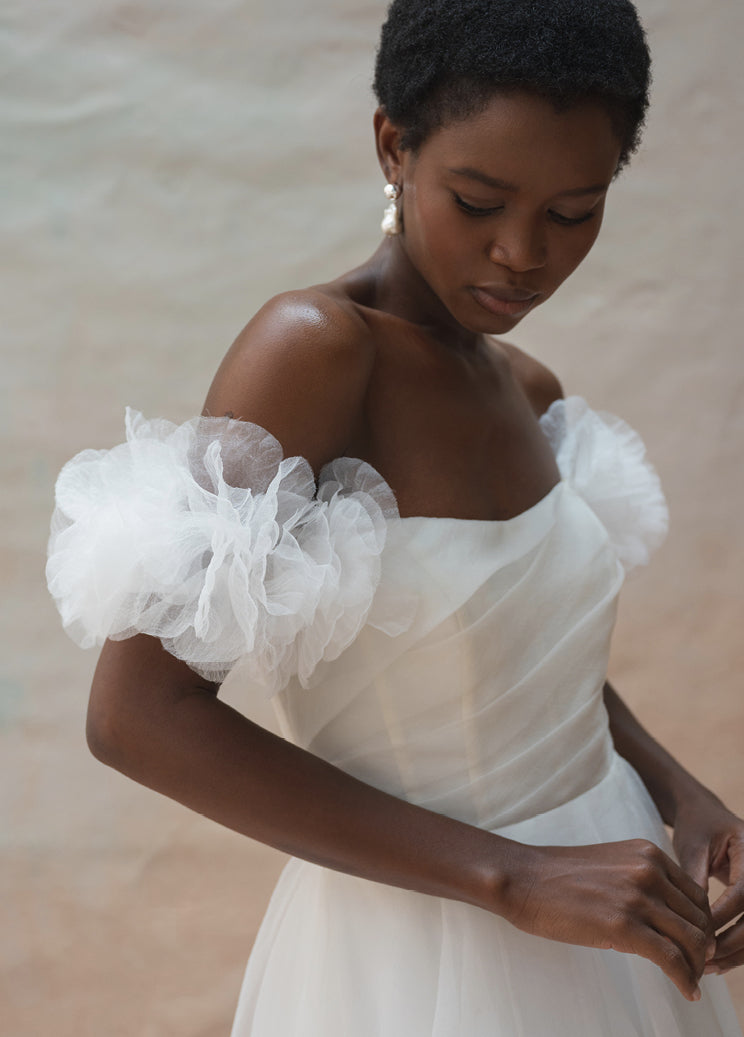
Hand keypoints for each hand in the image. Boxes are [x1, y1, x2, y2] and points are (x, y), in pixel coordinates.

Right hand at [501, 838, 713, 1000]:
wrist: (523, 879)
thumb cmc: (558, 876)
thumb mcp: (610, 865)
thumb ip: (640, 881)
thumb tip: (664, 918)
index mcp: (647, 854)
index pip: (696, 895)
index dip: (701, 924)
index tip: (695, 945)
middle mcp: (649, 870)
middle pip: (699, 918)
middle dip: (702, 948)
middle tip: (696, 968)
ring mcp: (637, 897)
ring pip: (692, 940)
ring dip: (697, 966)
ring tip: (691, 980)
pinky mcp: (624, 925)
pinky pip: (671, 959)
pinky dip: (685, 979)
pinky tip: (687, 990)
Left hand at [672, 793, 743, 975]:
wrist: (705, 813)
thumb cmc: (697, 825)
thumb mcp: (693, 846)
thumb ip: (694, 878)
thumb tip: (692, 920)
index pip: (743, 890)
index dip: (724, 914)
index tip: (700, 932)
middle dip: (732, 941)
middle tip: (705, 959)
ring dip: (736, 952)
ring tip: (708, 967)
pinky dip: (738, 948)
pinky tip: (718, 962)